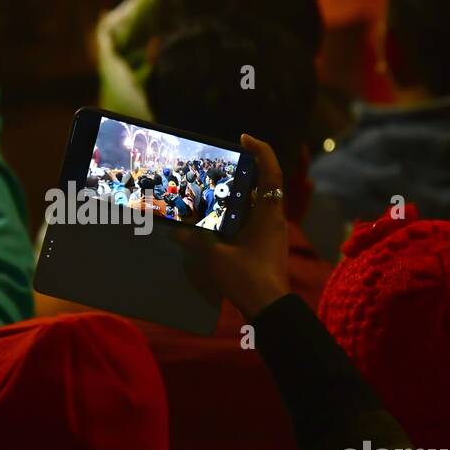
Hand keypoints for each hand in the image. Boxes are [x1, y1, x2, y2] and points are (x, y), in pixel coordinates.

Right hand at [176, 134, 290, 319]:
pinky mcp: (264, 249)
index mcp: (269, 214)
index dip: (261, 150)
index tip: (244, 138)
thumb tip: (176, 229)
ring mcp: (270, 236)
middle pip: (259, 187)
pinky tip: (213, 224)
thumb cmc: (248, 279)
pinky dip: (233, 219)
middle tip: (215, 168)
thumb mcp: (216, 257)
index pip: (271, 172)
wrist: (269, 311)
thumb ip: (195, 239)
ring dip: (234, 199)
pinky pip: (249, 224)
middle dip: (239, 175)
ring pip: (253, 207)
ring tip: (208, 194)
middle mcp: (273, 220)